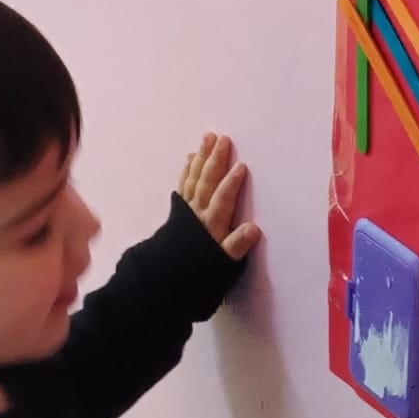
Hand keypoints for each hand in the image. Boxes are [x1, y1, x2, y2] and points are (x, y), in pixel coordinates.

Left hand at [178, 133, 261, 260]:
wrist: (165, 278)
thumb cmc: (199, 270)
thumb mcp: (221, 264)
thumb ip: (236, 246)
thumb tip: (253, 229)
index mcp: (211, 225)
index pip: (223, 199)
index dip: (232, 183)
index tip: (241, 165)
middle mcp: (198, 213)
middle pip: (207, 183)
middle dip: (215, 161)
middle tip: (223, 139)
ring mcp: (186, 210)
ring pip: (194, 179)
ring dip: (202, 158)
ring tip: (208, 139)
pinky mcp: (178, 211)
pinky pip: (183, 185)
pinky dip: (187, 170)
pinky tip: (191, 157)